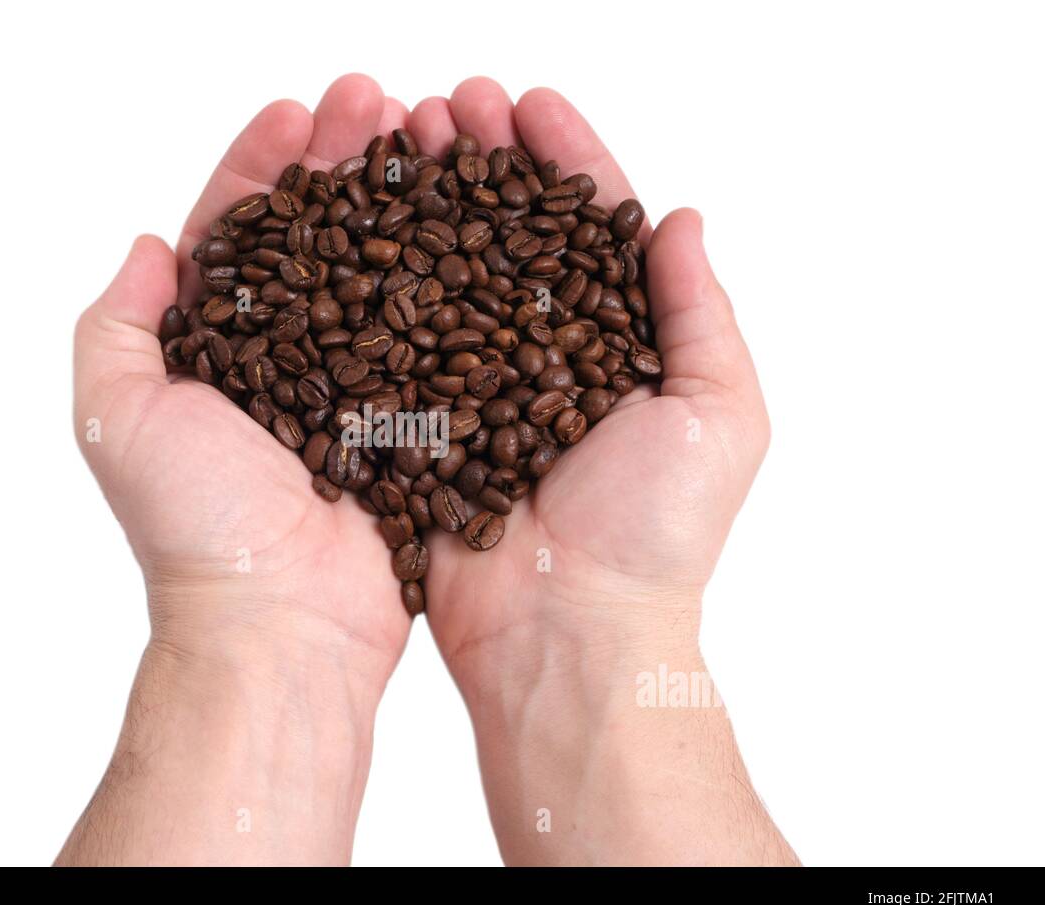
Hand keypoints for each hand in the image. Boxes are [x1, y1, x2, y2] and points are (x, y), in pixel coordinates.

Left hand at [62, 76, 415, 864]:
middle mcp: (287, 361)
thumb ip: (116, 324)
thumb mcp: (119, 414)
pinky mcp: (410, 420)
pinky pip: (437, 335)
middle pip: (321, 237)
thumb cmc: (198, 530)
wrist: (284, 625)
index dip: (265, 167)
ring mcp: (354, 388)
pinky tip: (477, 227)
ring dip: (405, 203)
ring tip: (432, 139)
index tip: (298, 114)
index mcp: (214, 351)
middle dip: (346, 162)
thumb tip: (149, 248)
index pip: (239, 234)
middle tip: (379, 102)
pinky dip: (454, 278)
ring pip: (384, 272)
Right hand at [410, 80, 790, 864]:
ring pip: (444, 269)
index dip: (562, 159)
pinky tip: (353, 222)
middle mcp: (541, 353)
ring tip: (397, 136)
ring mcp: (473, 384)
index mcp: (617, 344)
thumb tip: (682, 217)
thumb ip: (699, 312)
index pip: (589, 227)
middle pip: (506, 233)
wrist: (567, 634)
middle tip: (446, 103)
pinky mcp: (419, 420)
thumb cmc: (655, 535)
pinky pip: (393, 337)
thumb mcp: (719, 413)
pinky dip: (375, 277)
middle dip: (479, 162)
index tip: (529, 104)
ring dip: (424, 199)